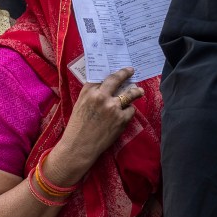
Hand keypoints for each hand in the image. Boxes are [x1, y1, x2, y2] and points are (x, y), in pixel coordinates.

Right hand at [44, 69, 138, 184]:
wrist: (79, 146)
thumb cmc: (77, 127)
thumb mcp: (80, 105)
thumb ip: (92, 95)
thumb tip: (106, 89)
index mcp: (88, 92)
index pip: (102, 77)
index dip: (112, 74)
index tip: (118, 70)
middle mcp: (101, 96)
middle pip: (116, 79)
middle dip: (125, 73)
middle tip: (131, 70)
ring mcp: (112, 107)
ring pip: (129, 94)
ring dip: (136, 91)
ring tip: (140, 91)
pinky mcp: (121, 119)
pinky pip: (130, 111)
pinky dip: (129, 111)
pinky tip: (125, 114)